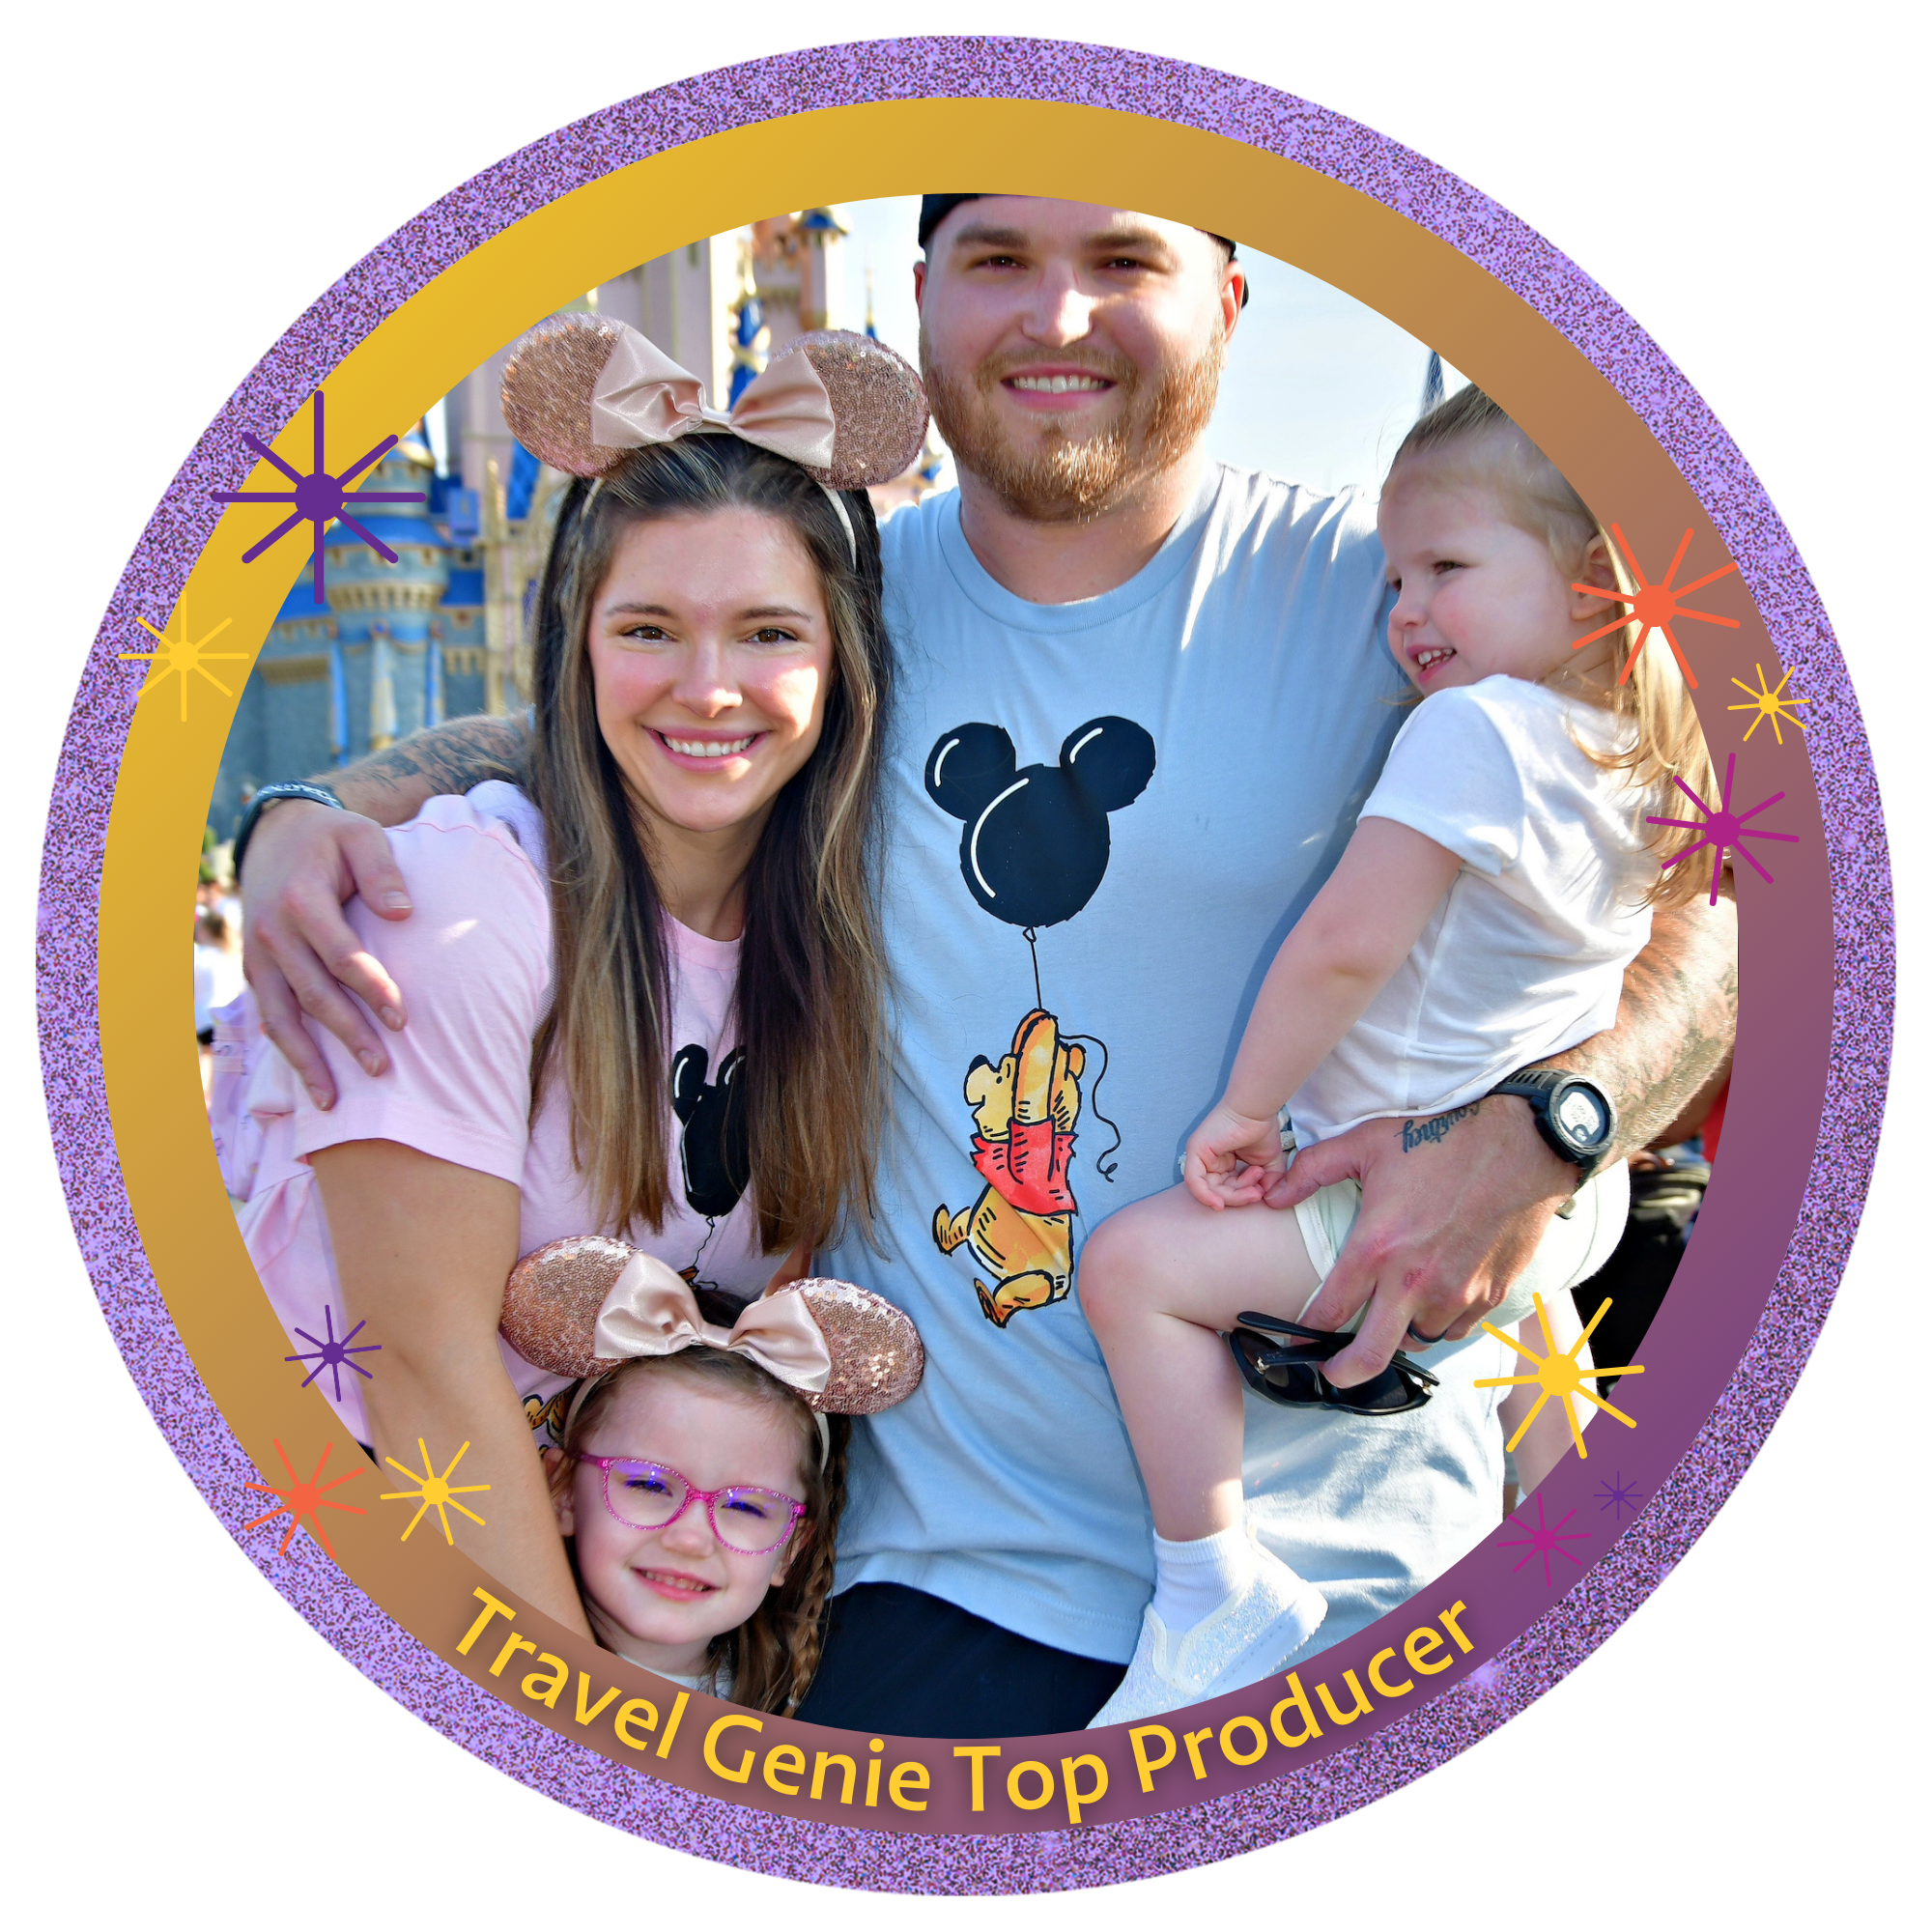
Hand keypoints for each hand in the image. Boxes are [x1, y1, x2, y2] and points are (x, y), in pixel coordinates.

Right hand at [241, 800, 414, 1108]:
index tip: (403, 1019)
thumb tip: (403, 912)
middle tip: (381, 1069)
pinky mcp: (255, 969)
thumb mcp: (361, 835)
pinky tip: (308, 1080)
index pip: (341, 955)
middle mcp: (273, 933)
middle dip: (347, 1036)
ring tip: (332, 1102)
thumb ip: (382, 871)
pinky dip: (286, 1049)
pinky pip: (268, 1015)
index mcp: (302, 900)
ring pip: (280, 1017)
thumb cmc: (331, 838)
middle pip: (313, 995)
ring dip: (306, 1061)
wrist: (275, 834)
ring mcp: (258, 954)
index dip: (372, 989)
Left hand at [1183, 1102, 1286, 1210]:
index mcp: (1222, 1161)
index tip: (1261, 1193)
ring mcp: (1200, 1155)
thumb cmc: (1261, 1129)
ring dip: (1233, 1195)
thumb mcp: (1267, 1164)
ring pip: (1209, 1189)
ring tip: (1254, 1189)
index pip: (1227, 1188)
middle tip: (1257, 1193)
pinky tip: (1220, 1203)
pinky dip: (1205, 1196)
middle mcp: (1208, 1159)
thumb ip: (1267, 1184)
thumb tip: (1265, 1200)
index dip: (1243, 1195)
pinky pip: (1194, 1182)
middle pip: (1219, 1190)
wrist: (1257, 1110)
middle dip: (1239, 1197)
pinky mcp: (1195, 1151)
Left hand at [1263, 1097, 1574, 1384]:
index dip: (1306, 1332)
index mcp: (1377, 1248)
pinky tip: (1430, 1299)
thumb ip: (1313, 1170)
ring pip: (1415, 1340)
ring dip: (1397, 1334)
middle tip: (1331, 1372)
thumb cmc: (1440, 1141)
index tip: (1298, 1338)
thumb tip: (1272, 1195)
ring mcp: (1456, 1293)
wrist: (1521, 1146)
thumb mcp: (1366, 1143)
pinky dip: (1437, 1323)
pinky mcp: (1490, 1295)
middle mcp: (1414, 1281)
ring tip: (1388, 1315)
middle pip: (1370, 1355)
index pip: (1330, 1311)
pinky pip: (1454, 1328)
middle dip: (1343, 1372)